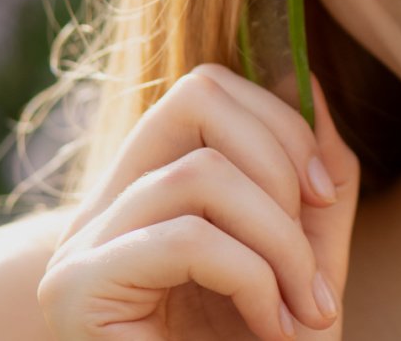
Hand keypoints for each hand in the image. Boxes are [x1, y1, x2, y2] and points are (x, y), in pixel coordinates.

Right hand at [37, 65, 359, 339]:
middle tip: (314, 264)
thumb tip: (313, 84)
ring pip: (199, 174)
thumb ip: (314, 184)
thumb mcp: (303, 262)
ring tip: (300, 313)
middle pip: (196, 96)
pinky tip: (268, 329)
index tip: (324, 196)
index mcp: (146, 189)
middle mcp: (100, 207)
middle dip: (283, 168)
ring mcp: (79, 248)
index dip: (280, 123)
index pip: (206, 88)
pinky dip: (251, 277)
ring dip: (279, 243)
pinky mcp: (77, 292)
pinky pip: (185, 238)